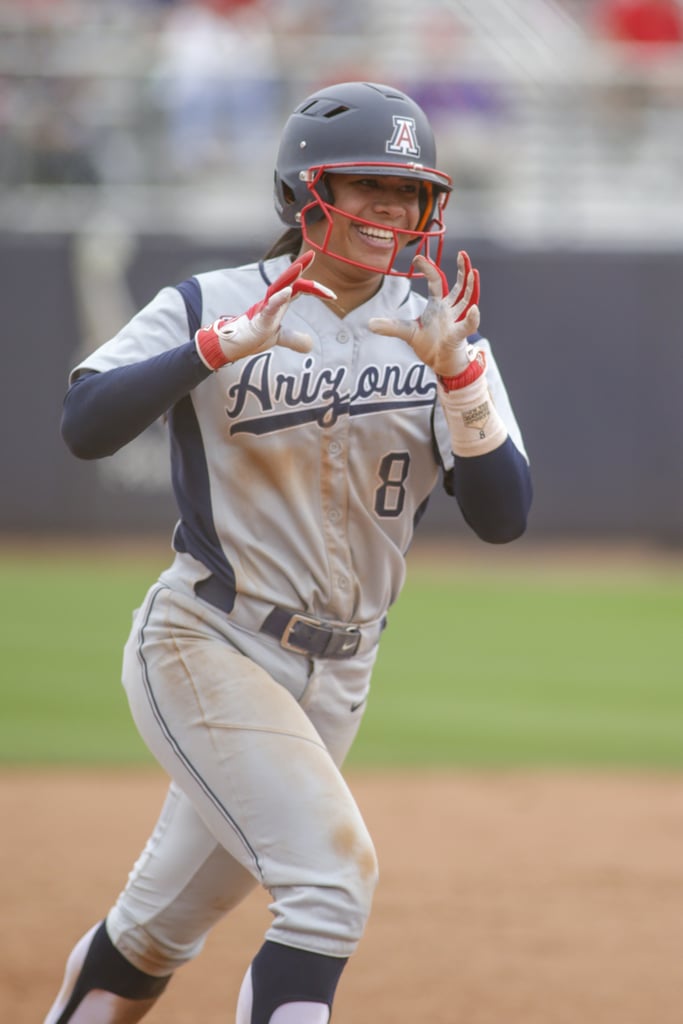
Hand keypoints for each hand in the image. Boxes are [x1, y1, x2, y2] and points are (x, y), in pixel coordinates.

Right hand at [195, 251, 335, 369]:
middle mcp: (271, 300)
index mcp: (278, 303)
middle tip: (312, 254)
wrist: (232, 345)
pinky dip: (278, 298)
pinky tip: (287, 291)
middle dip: (299, 265)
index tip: (332, 295)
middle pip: (287, 280)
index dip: (315, 288)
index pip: (298, 288)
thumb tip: (310, 345)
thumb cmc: (252, 336)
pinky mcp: (259, 319)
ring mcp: (264, 308)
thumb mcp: (278, 338)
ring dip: (289, 276)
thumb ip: (294, 339)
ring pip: (277, 287)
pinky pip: (269, 307)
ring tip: (301, 266)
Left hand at [368, 251, 479, 377]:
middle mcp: (450, 309)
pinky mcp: (459, 335)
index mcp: (438, 305)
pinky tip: (474, 310)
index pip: (435, 281)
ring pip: (467, 300)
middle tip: (462, 253)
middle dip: (461, 269)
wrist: (442, 365)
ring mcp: (457, 320)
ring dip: (471, 286)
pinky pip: (467, 326)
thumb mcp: (408, 333)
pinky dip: (472, 319)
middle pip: (459, 286)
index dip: (428, 269)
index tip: (417, 258)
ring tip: (473, 271)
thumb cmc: (430, 345)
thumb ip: (391, 327)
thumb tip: (369, 324)